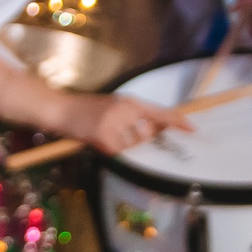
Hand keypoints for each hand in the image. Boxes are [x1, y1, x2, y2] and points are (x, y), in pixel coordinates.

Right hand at [71, 93, 191, 156]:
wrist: (60, 109)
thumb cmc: (87, 108)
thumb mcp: (113, 105)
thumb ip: (133, 114)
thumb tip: (155, 128)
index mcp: (128, 101)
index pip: (159, 111)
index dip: (176, 120)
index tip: (192, 127)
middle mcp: (125, 110)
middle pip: (147, 133)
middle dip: (137, 137)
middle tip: (116, 129)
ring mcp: (115, 123)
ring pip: (132, 144)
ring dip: (121, 143)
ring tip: (103, 131)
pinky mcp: (105, 137)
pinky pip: (118, 151)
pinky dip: (109, 149)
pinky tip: (96, 138)